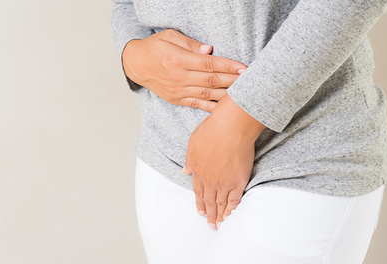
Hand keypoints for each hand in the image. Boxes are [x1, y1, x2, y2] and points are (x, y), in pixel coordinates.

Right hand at [122, 29, 246, 111]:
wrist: (136, 65)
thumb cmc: (154, 47)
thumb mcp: (169, 37)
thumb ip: (189, 44)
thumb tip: (209, 50)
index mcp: (178, 60)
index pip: (209, 64)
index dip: (228, 66)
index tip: (243, 68)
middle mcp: (178, 78)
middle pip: (211, 81)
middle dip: (232, 81)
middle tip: (250, 81)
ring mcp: (178, 91)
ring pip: (207, 94)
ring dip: (226, 95)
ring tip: (242, 94)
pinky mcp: (177, 99)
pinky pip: (197, 104)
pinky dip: (212, 107)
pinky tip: (225, 108)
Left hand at [183, 95, 264, 228]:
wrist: (230, 127)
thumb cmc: (211, 130)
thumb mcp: (192, 143)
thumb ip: (189, 159)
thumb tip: (185, 171)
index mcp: (197, 170)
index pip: (198, 192)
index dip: (199, 203)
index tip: (201, 212)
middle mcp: (209, 179)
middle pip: (209, 200)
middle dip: (209, 214)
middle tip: (210, 225)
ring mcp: (224, 182)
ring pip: (221, 203)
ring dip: (219, 215)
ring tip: (219, 225)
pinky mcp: (239, 181)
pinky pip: (235, 199)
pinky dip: (232, 209)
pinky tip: (230, 216)